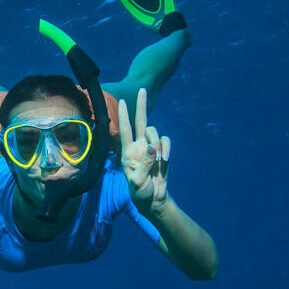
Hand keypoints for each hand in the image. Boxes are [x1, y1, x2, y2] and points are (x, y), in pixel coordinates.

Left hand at [118, 88, 170, 217]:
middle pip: (140, 121)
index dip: (122, 115)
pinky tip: (165, 160)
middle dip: (141, 105)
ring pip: (154, 132)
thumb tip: (151, 147)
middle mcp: (137, 146)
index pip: (124, 130)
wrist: (153, 198)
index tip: (121, 101)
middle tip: (142, 89)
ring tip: (158, 159)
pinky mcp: (161, 151)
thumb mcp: (137, 182)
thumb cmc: (139, 191)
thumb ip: (144, 164)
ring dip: (157, 142)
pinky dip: (166, 148)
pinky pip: (165, 141)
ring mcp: (150, 148)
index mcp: (126, 152)